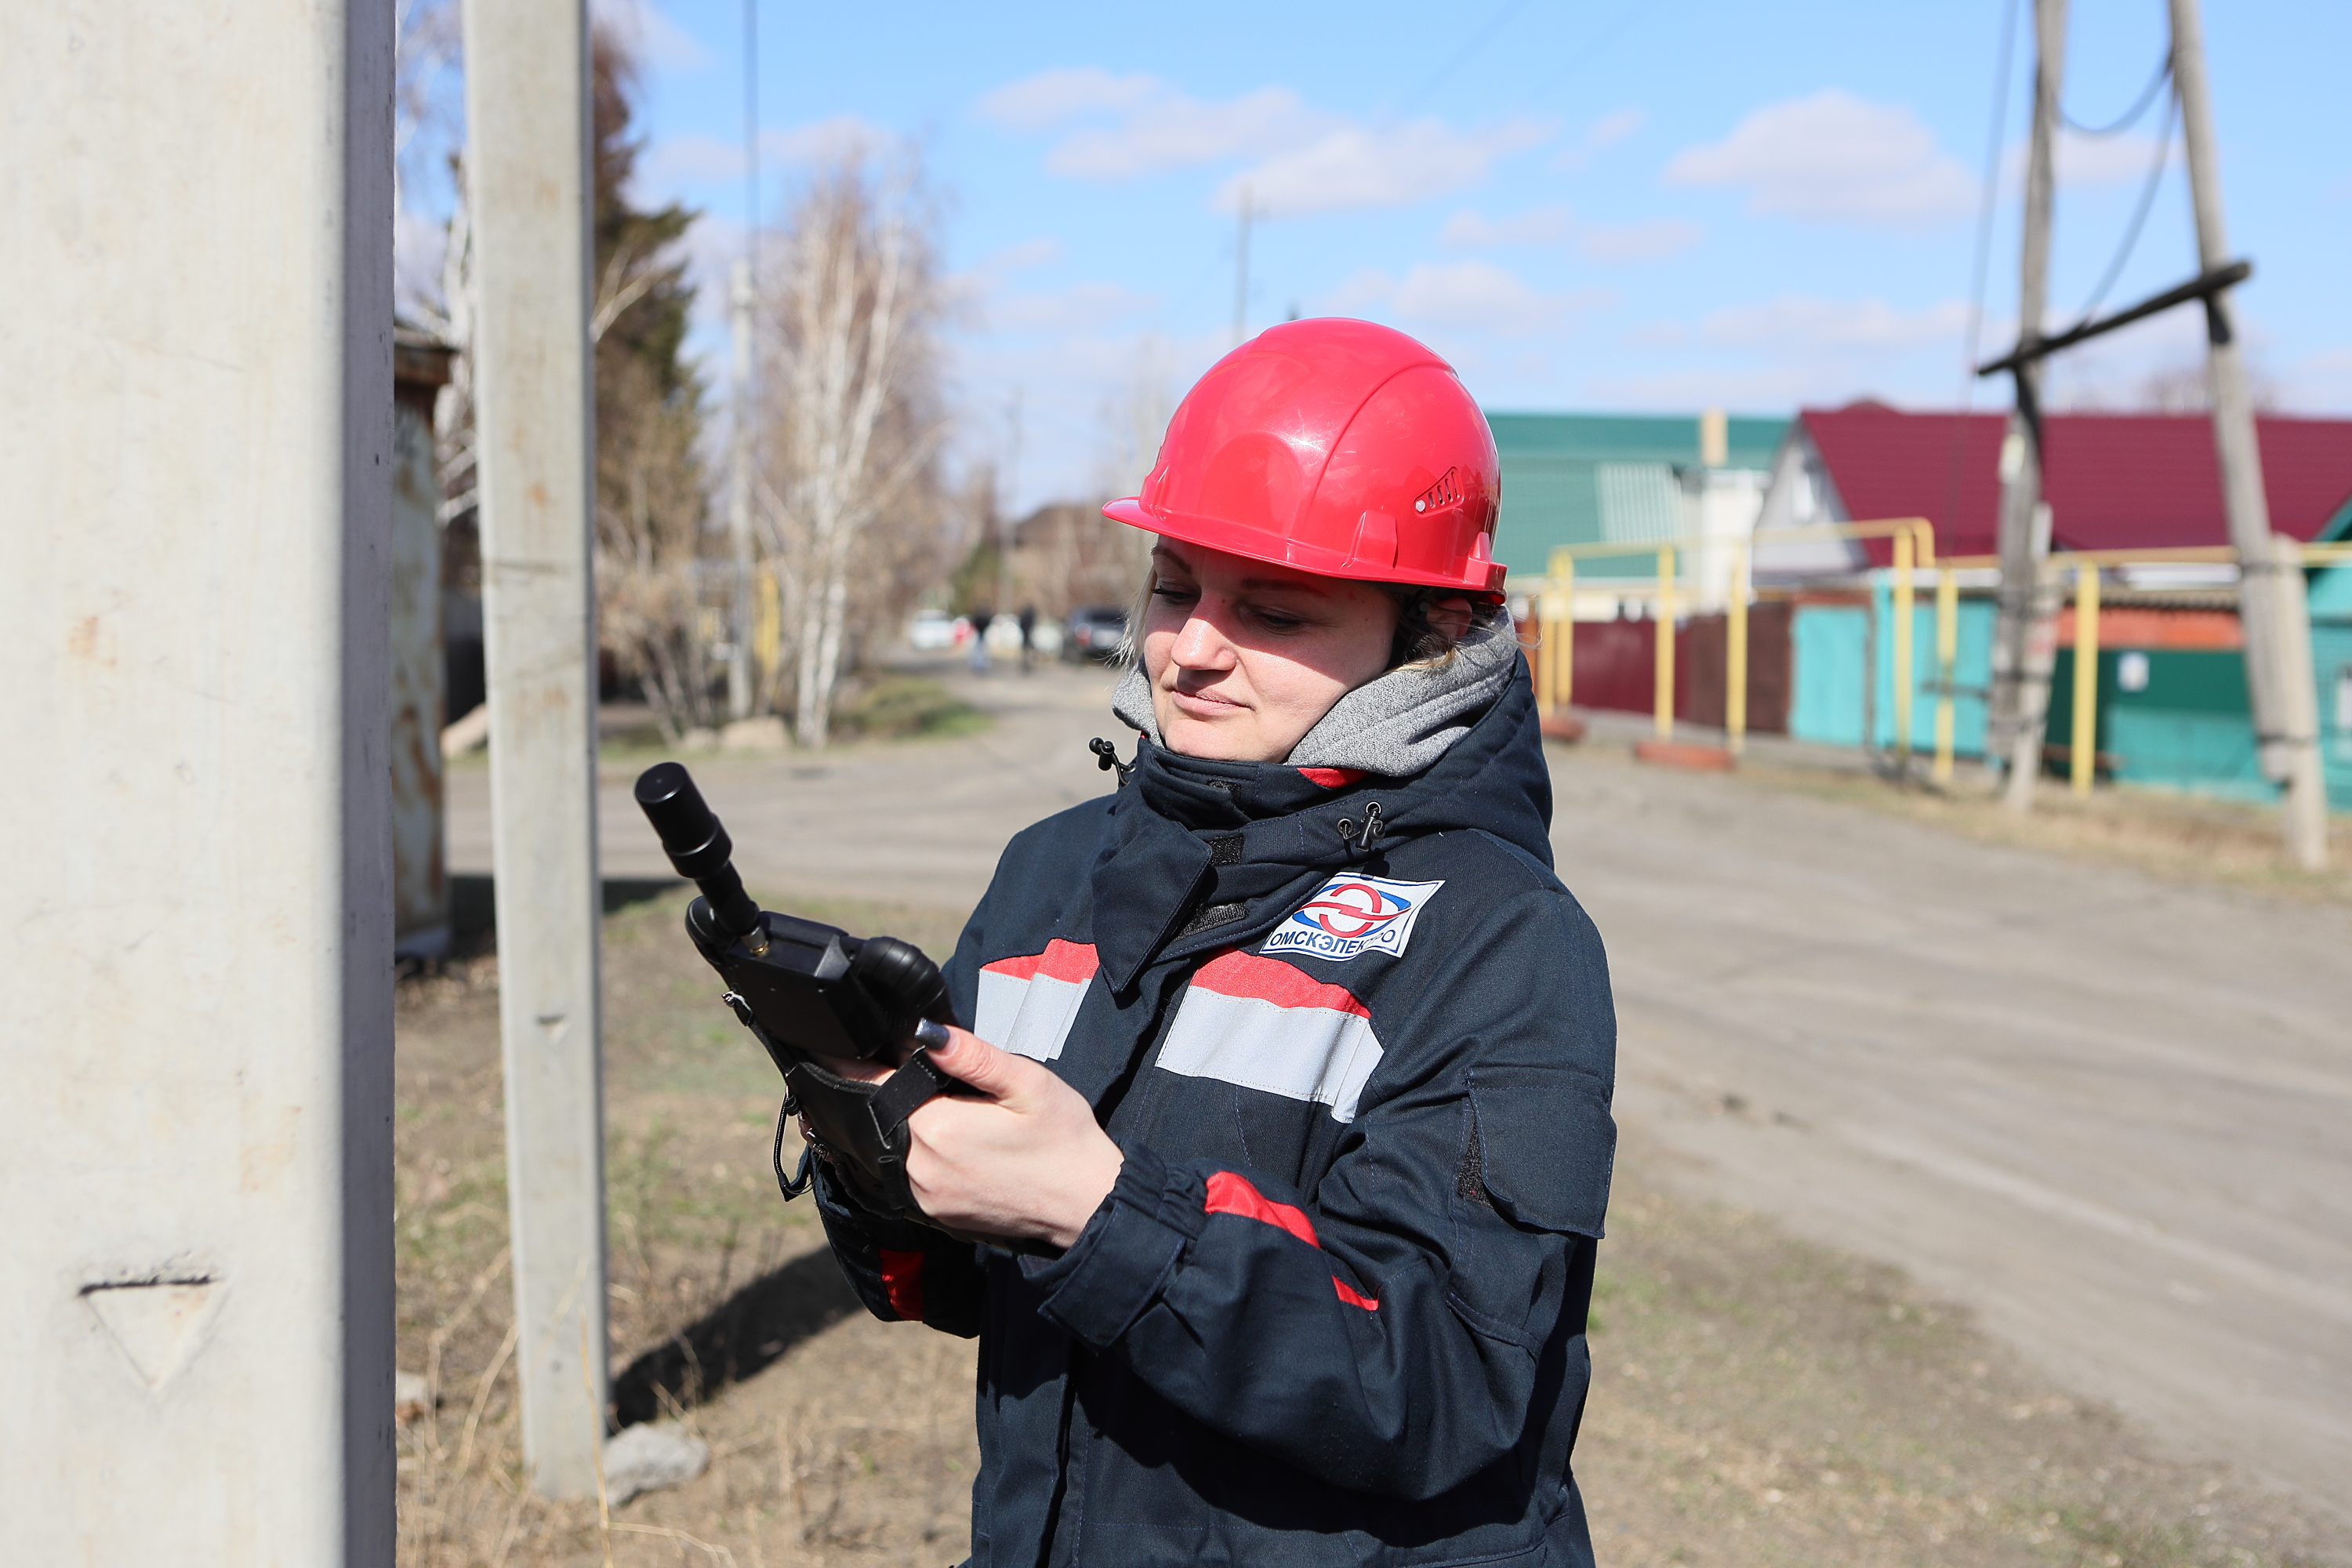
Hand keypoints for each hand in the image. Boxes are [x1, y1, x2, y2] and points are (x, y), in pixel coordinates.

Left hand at [810, 1027, 1123, 1248]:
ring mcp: (922, 1198)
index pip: (873, 1087)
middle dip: (859, 1090)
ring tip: (871, 1093)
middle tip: (851, 1061)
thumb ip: (974, 1056)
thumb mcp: (1028, 1084)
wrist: (1088, 1206)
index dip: (848, 1062)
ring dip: (873, 1123)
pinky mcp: (932, 1216)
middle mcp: (918, 1169)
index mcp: (938, 1129)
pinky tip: (906, 1134)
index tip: (828, 1043)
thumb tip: (925, 1031)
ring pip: (876, 1151)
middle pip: (869, 1119)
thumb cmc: (1065, 1141)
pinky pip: (894, 1177)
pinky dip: (890, 1153)